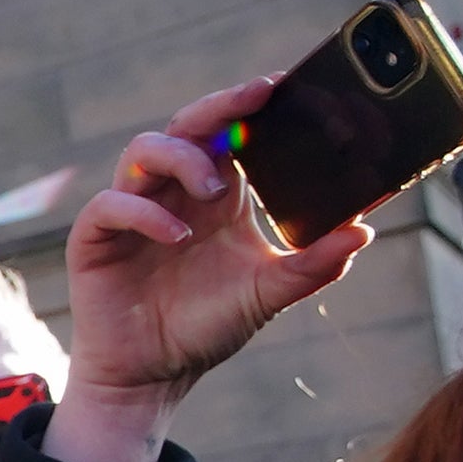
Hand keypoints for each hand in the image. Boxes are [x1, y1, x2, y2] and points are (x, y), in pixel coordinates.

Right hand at [46, 79, 369, 461]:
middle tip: (255, 100)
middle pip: (188, 124)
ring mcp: (134, 210)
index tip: (282, 86)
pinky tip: (175, 236)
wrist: (154, 374)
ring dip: (183, 159)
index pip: (232, 131)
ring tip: (214, 190)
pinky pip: (112, 205)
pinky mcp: (98, 237)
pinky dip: (144, 212)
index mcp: (218, 194)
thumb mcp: (269, 293)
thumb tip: (364, 232)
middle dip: (220, 106)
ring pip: (145, 150)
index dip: (250, 105)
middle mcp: (175, 191)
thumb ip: (314, 264)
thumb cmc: (206, 326)